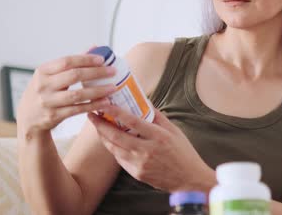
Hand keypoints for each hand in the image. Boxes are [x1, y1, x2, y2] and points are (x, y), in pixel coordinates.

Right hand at [17, 50, 117, 137]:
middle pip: (74, 76)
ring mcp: (48, 101)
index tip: (102, 60)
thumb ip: (71, 63)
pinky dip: (93, 105)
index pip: (67, 61)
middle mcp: (43, 85)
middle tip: (113, 72)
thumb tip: (94, 47)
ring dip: (98, 91)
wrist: (28, 119)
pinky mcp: (53, 116)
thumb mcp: (50, 76)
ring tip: (113, 88)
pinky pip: (77, 109)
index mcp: (43, 71)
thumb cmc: (44, 92)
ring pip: (77, 94)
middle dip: (96, 73)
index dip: (86, 59)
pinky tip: (105, 102)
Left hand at [87, 105, 214, 191]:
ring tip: (98, 127)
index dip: (115, 112)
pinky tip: (111, 141)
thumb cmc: (183, 152)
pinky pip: (120, 159)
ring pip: (114, 149)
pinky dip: (114, 149)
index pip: (132, 121)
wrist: (189, 178)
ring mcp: (140, 164)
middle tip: (91, 115)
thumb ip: (158, 117)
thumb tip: (145, 102)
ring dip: (104, 137)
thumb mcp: (174, 131)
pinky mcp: (137, 173)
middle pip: (116, 136)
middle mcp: (147, 150)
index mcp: (159, 136)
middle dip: (100, 125)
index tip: (104, 104)